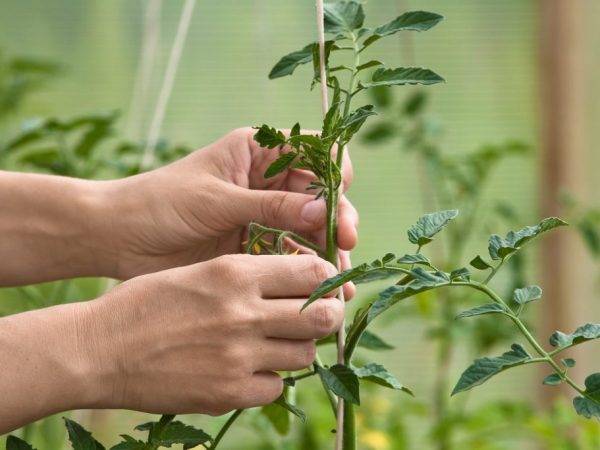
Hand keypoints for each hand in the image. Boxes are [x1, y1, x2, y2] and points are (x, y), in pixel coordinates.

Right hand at [85, 255, 341, 415]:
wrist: (98, 350)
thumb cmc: (144, 302)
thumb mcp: (198, 272)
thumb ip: (247, 276)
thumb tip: (292, 283)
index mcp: (235, 273)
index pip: (312, 272)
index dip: (325, 278)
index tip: (322, 284)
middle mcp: (243, 313)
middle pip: (321, 316)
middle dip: (327, 314)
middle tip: (319, 315)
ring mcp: (238, 357)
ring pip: (304, 354)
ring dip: (296, 347)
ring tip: (275, 343)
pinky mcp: (228, 393)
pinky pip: (275, 387)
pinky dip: (268, 379)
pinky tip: (247, 369)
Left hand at [101, 128, 357, 295]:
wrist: (119, 238)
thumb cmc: (160, 203)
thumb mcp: (217, 200)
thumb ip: (271, 206)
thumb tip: (324, 210)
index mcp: (258, 153)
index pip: (312, 152)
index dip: (332, 172)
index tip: (337, 199)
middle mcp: (266, 182)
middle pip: (319, 195)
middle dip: (336, 217)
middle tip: (345, 242)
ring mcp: (263, 215)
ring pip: (309, 228)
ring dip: (326, 250)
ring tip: (338, 277)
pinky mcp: (256, 245)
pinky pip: (290, 254)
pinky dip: (305, 269)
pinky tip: (321, 286)